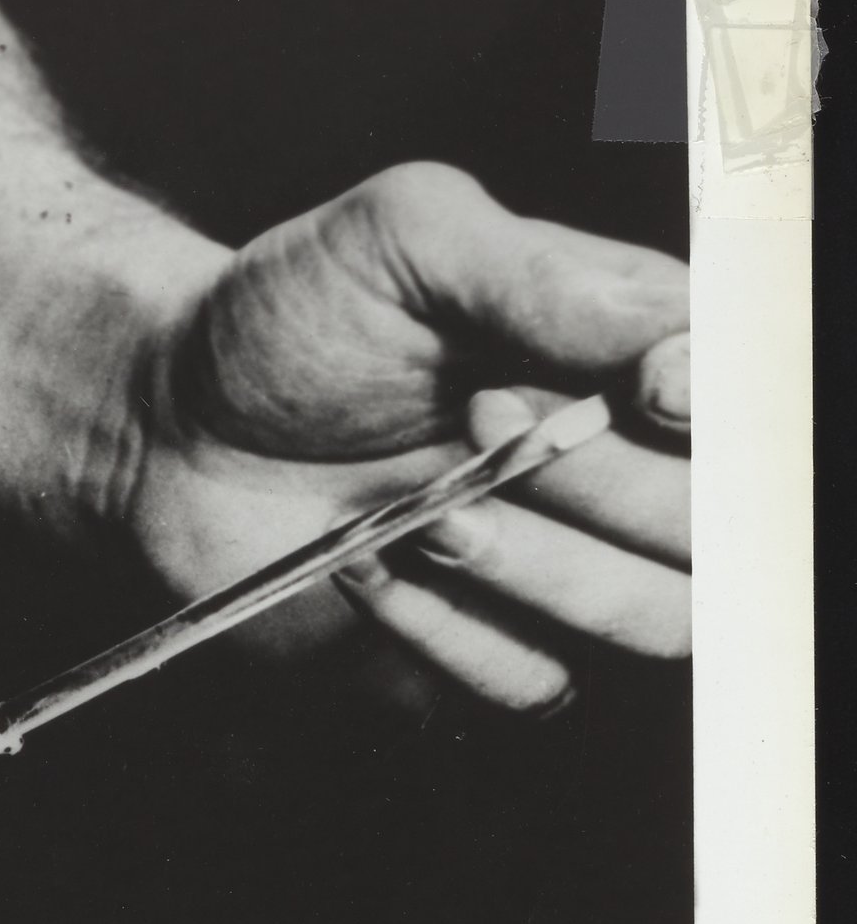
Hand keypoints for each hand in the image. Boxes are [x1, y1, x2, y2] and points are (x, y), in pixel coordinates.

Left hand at [124, 162, 689, 710]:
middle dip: (606, 479)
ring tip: (431, 509)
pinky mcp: (488, 657)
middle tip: (480, 413)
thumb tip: (673, 335)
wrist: (163, 425)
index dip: (727, 411)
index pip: (761, 408)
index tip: (645, 385)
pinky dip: (451, 634)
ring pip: (658, 620)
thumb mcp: (403, 237)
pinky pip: (538, 685)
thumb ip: (537, 269)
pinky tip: (370, 567)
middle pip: (722, 526)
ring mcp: (568, 573)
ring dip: (544, 568)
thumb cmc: (287, 320)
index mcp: (637, 357)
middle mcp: (629, 472)